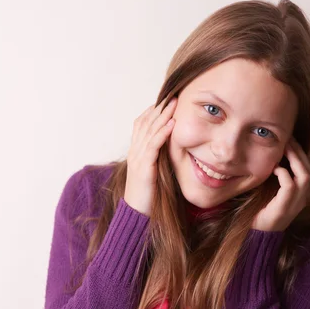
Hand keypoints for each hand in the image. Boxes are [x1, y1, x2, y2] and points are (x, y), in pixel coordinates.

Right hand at [124, 97, 176, 216]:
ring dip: (163, 115)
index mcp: (136, 151)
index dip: (153, 110)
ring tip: (174, 103)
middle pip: (146, 123)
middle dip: (160, 108)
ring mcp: (138, 159)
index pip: (142, 123)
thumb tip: (170, 148)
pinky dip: (162, 133)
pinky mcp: (144, 168)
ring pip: (149, 131)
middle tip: (173, 95)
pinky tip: (172, 124)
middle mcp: (134, 151)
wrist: (136, 214)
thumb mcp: (153, 171)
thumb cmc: (148, 195)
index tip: (167, 99)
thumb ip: (158, 158)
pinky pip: (153, 146)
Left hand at [250, 136, 309, 231]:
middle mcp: (301, 198)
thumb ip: (273, 180)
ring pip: (305, 175)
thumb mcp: (268, 193)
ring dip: (295, 159)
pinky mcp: (285, 207)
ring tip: (284, 148)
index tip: (290, 140)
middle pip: (309, 169)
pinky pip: (290, 186)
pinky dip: (284, 174)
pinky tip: (275, 168)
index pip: (307, 169)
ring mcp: (295, 204)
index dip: (300, 154)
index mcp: (299, 195)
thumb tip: (268, 159)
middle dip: (299, 152)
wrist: (255, 237)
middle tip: (288, 138)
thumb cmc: (259, 214)